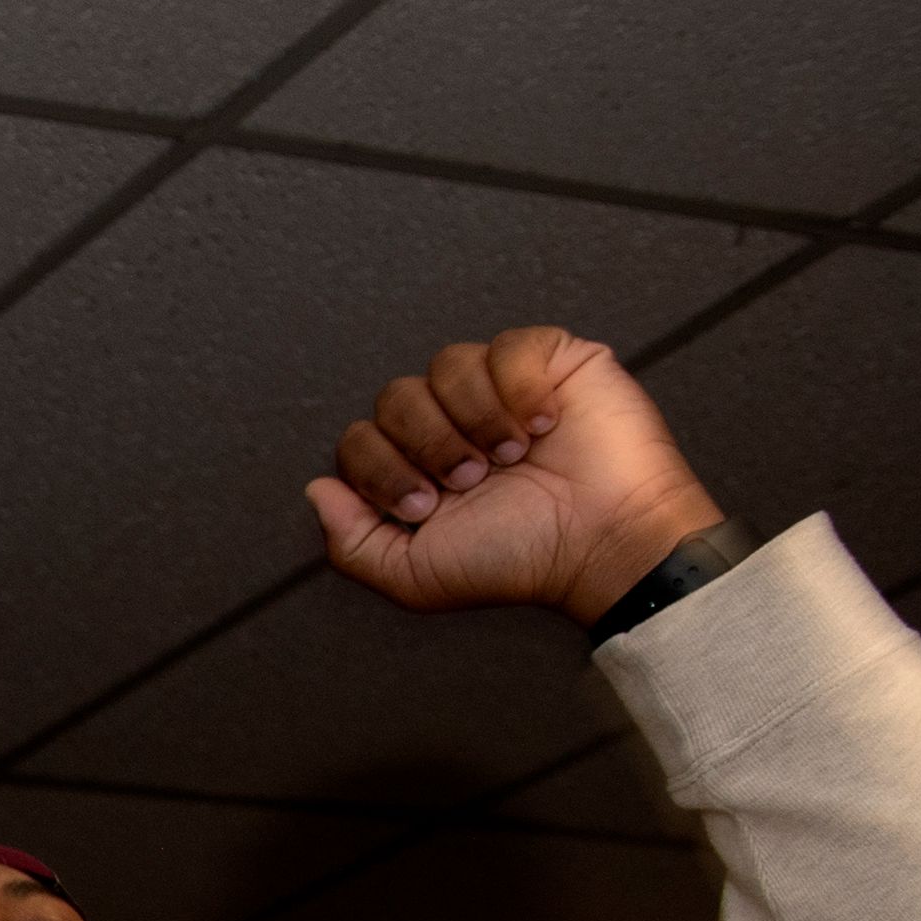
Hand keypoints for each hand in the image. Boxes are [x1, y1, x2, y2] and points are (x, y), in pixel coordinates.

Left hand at [305, 324, 722, 622]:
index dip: (380, 468)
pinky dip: (518, 388)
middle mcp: (452, 425)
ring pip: (445, 364)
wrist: (602, 543)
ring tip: (510, 456)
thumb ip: (351, 542)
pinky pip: (507, 346)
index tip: (425, 506)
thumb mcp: (414, 575)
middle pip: (394, 397)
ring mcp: (499, 390)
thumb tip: (317, 489)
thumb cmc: (519, 561)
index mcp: (417, 468)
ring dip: (473, 418)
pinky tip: (545, 423)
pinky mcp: (550, 362)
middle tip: (472, 480)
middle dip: (427, 444)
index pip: (359, 439)